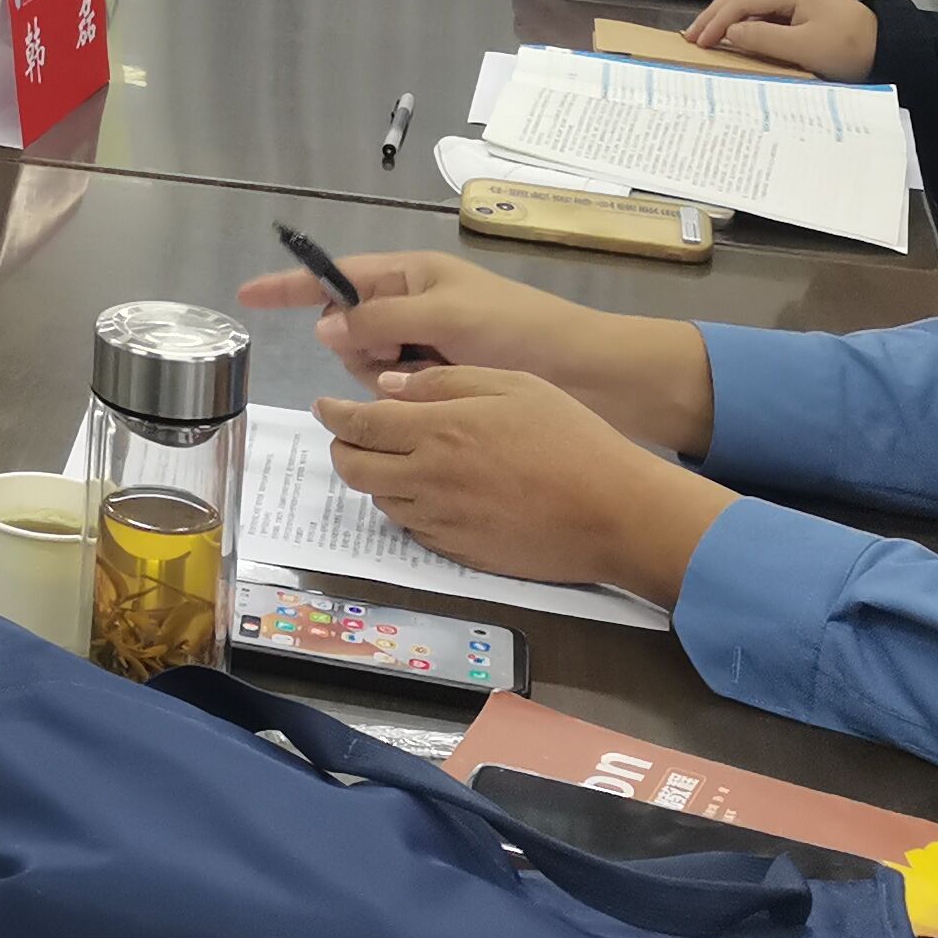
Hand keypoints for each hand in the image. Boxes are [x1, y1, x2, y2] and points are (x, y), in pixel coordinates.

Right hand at [237, 247, 712, 450]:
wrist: (583, 371)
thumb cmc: (517, 330)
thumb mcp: (446, 315)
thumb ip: (381, 319)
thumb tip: (327, 325)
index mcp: (412, 275)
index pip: (336, 275)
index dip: (291, 286)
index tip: (247, 295)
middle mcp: (413, 305)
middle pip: (347, 326)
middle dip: (358, 346)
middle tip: (398, 359)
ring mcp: (425, 342)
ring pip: (368, 363)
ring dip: (386, 374)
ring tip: (428, 377)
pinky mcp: (440, 376)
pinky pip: (396, 387)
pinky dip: (405, 393)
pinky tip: (435, 396)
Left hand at [312, 368, 735, 603]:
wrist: (613, 512)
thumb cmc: (569, 437)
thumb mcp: (512, 385)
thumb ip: (443, 383)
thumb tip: (389, 389)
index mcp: (437, 431)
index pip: (361, 424)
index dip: (335, 415)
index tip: (324, 408)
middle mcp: (428, 480)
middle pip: (356, 470)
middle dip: (343, 449)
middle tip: (350, 435)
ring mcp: (442, 522)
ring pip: (381, 501)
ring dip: (375, 479)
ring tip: (392, 460)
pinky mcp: (460, 553)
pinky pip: (414, 529)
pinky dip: (407, 507)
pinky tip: (428, 493)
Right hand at [691, 0, 879, 80]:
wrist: (893, 49)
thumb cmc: (850, 49)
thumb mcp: (805, 48)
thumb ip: (764, 38)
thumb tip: (731, 32)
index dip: (717, 19)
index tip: (698, 41)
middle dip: (715, 15)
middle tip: (692, 36)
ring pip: (755, 4)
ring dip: (729, 19)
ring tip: (707, 36)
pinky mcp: (808, 13)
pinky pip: (768, 14)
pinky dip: (747, 23)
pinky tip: (737, 36)